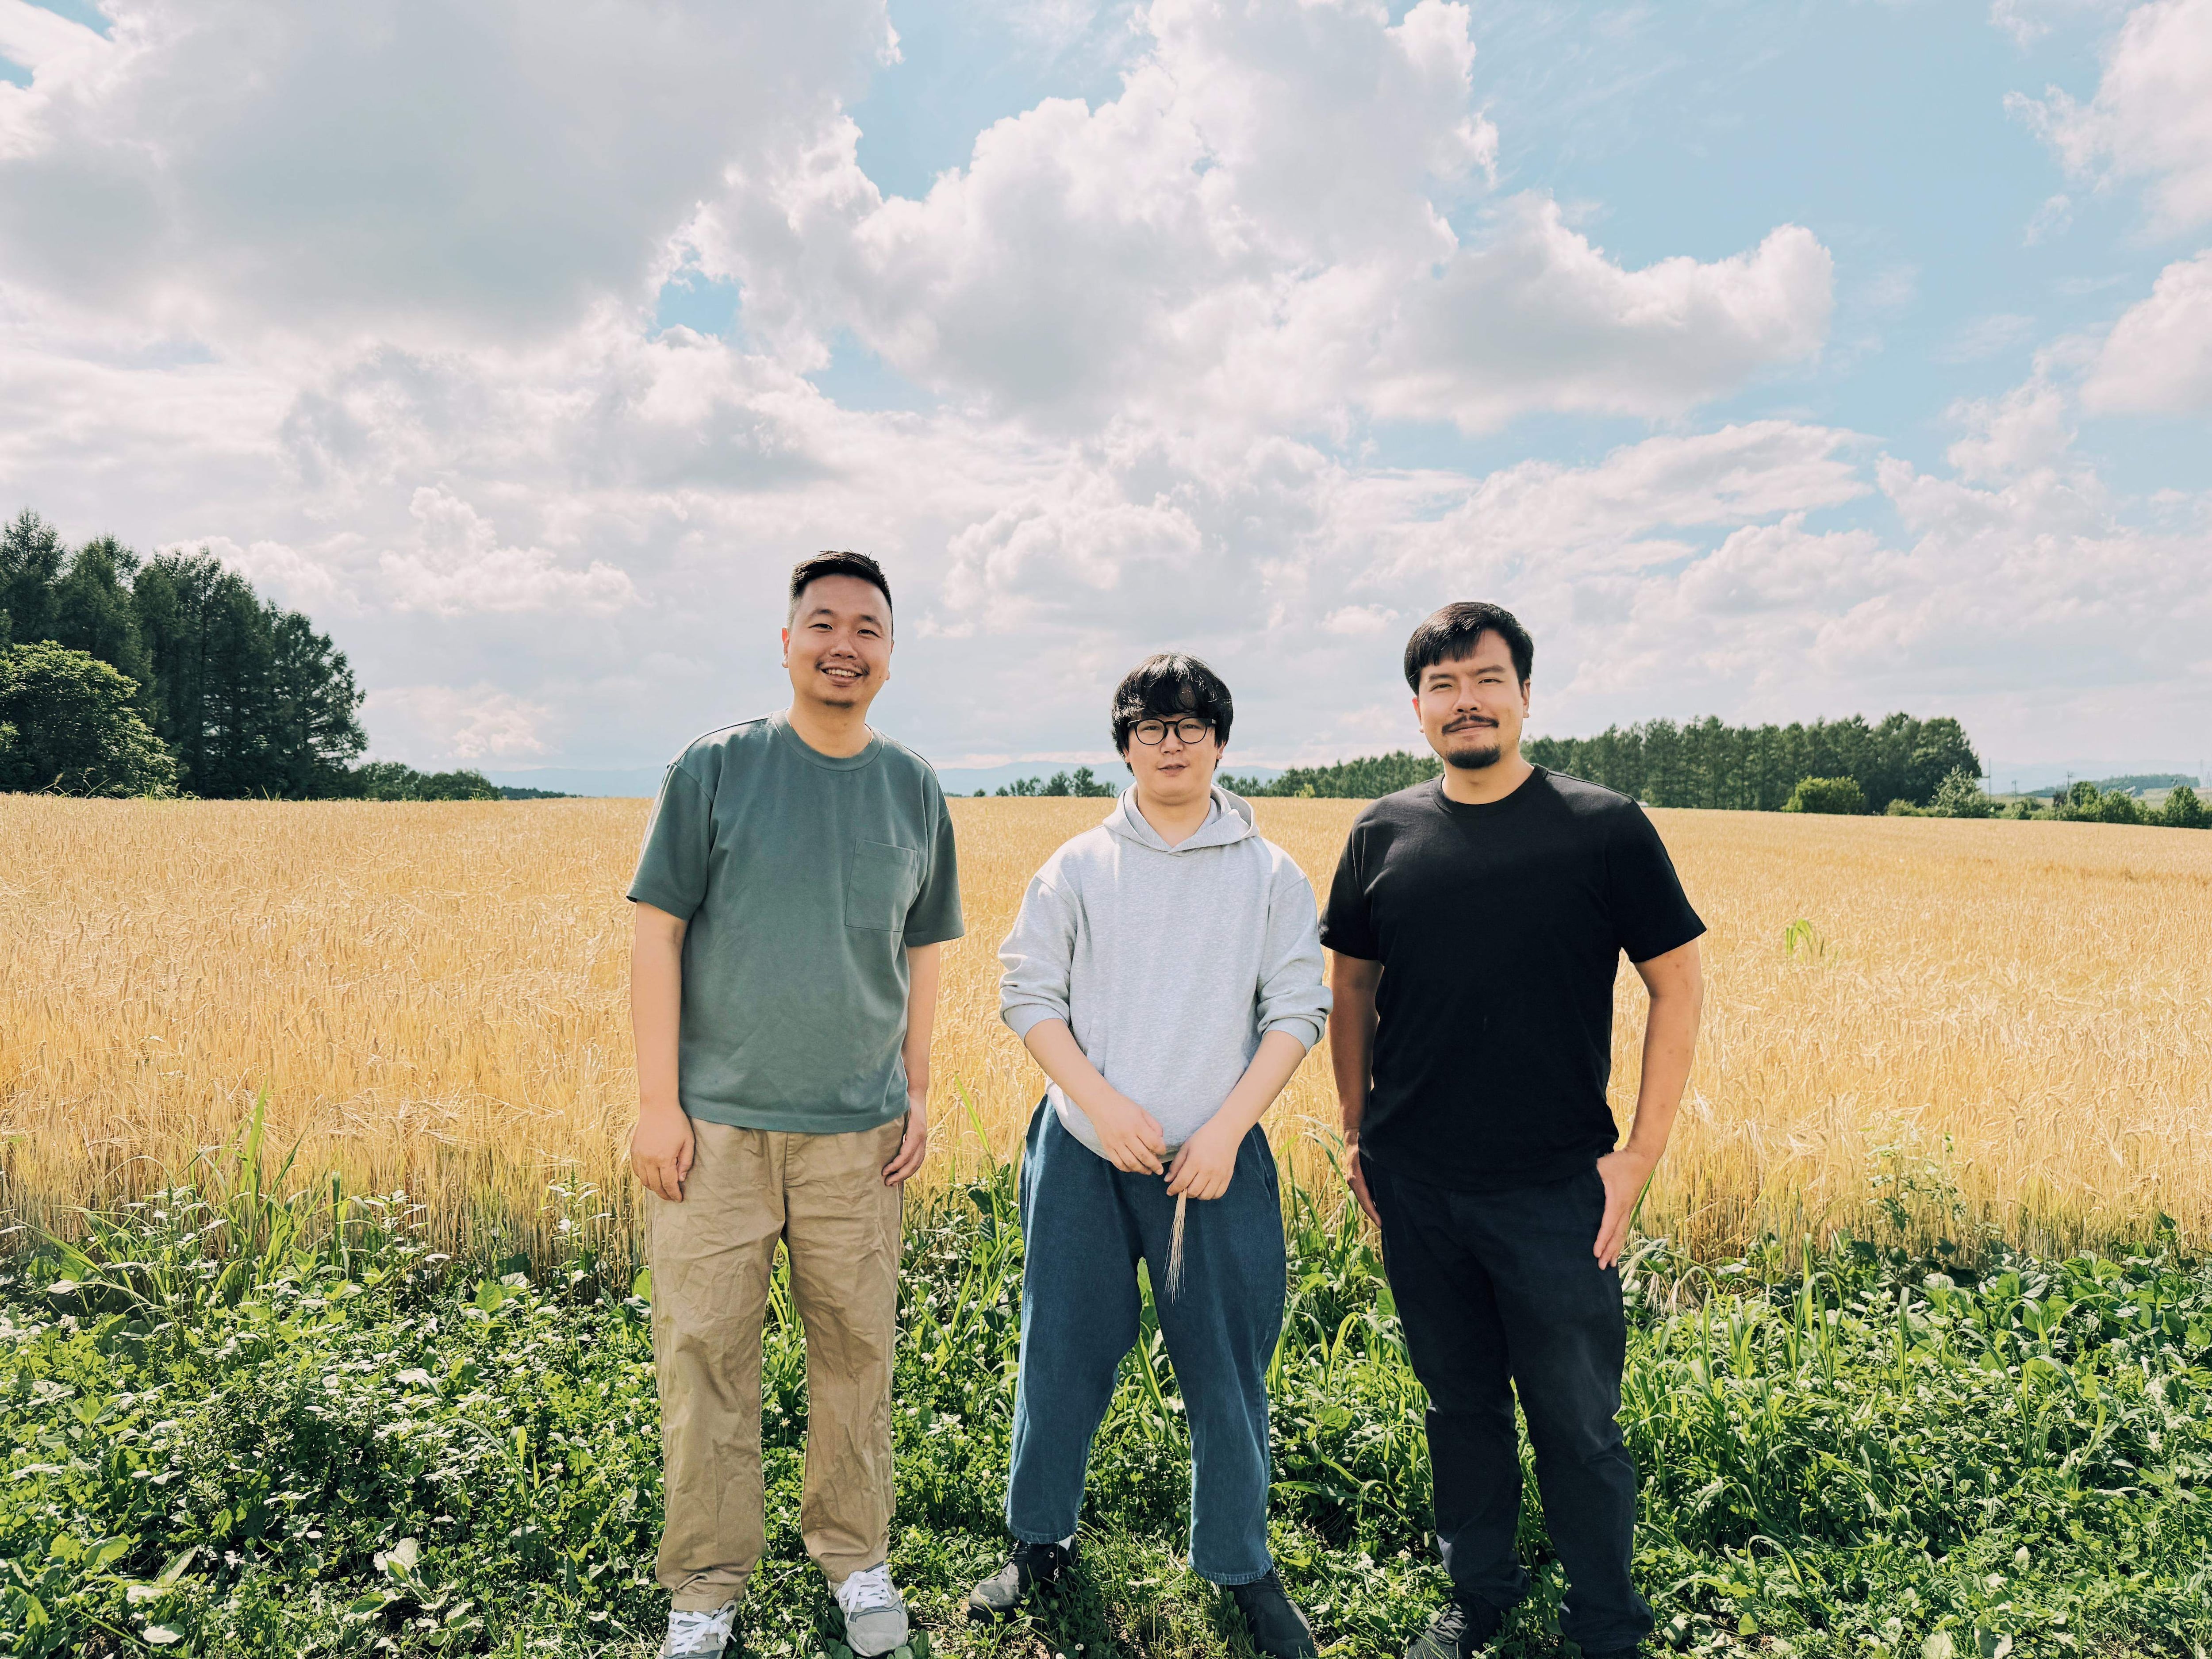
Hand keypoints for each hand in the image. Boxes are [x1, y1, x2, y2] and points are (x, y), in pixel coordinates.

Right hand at [632, 1104, 694, 1201]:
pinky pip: (637, 1171)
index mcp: (664, 1158)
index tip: (679, 1199)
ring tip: (662, 1189)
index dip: (674, 1194)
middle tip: (671, 1197)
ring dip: (653, 1187)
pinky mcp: (633, 1151)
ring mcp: (639, 1156)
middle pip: (655, 1185)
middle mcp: (649, 1160)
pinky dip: (644, 1178)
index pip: (668, 1184)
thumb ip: (685, 1162)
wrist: (657, 1106)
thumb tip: (680, 1179)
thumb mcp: (688, 1141)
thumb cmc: (676, 1122)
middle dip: (664, 1194)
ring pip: (644, 1180)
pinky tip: (651, 1178)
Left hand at [883, 1094, 929, 1185]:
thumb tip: (871, 1131)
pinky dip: (911, 1169)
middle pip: (913, 1162)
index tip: (884, 1172)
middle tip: (886, 1182)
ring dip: (906, 1175)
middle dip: (900, 1174)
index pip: (906, 1154)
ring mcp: (924, 1140)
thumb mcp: (897, 1111)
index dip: (896, 1165)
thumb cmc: (903, 1103)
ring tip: (892, 1182)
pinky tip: (902, 1174)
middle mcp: (921, 1138)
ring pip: (917, 1163)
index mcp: (915, 1131)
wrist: (917, 1096)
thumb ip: (889, 1123)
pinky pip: (919, 1160)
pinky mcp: (923, 1142)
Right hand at [1087, 1090, 1167, 1174]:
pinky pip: (1118, 1163)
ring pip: (1131, 1163)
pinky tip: (1133, 1168)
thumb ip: (1154, 1125)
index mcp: (1137, 1124)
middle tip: (1159, 1170)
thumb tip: (1160, 1141)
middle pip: (1144, 1155)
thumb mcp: (1142, 1111)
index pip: (1153, 1143)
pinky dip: (1127, 1169)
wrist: (1100, 1104)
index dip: (1161, 1150)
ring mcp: (1116, 1143)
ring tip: (1148, 1171)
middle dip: (1154, 1165)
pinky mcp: (1107, 1147)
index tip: (1162, 1152)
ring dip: (1142, 1170)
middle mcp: (1126, 1135)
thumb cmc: (1123, 1106)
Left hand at [1165, 1119, 1237, 1200]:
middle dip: (1184, 1193)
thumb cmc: (1203, 1138)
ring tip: (1194, 1187)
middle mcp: (1208, 1170)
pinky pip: (1218, 1194)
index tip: (1169, 1191)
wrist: (1226, 1131)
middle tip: (1182, 1187)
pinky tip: (1206, 1187)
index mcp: (1195, 1161)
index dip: (1173, 1189)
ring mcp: (1219, 1174)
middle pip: (1193, 1192)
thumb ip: (1176, 1165)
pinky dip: (1210, 1195)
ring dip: (1197, 1195)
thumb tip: (1168, 1181)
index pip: (1181, 1182)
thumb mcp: (1186, 1148)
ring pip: (1205, 1196)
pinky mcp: (1228, 1177)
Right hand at [1343, 1135, 1380, 1226]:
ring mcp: (1354, 1179)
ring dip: (1372, 1208)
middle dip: (1373, 1214)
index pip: (1364, 1198)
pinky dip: (1371, 1201)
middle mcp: (1353, 1179)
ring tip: (1384, 1219)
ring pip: (1363, 1198)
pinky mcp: (1357, 1177)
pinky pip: (1364, 1192)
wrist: (1353, 1132)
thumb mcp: (1369, 1152)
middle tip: (1385, 1226)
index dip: (1372, 1212)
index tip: (1381, 1223)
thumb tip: (1392, 1174)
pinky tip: (1380, 1205)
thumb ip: (1376, 1165)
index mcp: (1356, 1176)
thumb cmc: (1364, 1141)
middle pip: (1363, 1201)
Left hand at [1593, 1147, 1657, 1268]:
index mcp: (1616, 1202)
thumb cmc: (1620, 1162)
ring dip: (1616, 1248)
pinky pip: (1623, 1226)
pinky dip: (1619, 1239)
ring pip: (1622, 1232)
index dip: (1601, 1240)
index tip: (1596, 1253)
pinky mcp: (1629, 1205)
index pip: (1608, 1225)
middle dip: (1609, 1251)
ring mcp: (1628, 1208)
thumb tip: (1574, 1186)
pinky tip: (1617, 1245)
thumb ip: (1589, 1177)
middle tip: (1602, 1267)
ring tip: (1611, 1264)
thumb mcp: (1601, 1167)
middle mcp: (1624, 1208)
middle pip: (1617, 1234)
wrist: (1642, 1157)